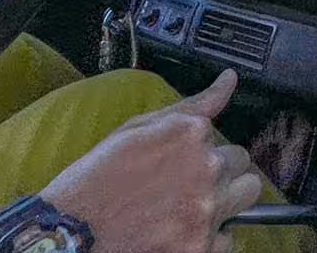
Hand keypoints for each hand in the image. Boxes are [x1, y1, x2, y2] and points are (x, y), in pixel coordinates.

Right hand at [40, 69, 263, 252]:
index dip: (204, 151)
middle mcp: (206, 168)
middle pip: (242, 165)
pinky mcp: (201, 247)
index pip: (225, 137)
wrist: (68, 231)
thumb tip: (229, 80)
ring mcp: (207, 210)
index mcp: (190, 133)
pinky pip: (229, 238)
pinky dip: (211, 237)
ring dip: (227, 201)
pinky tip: (181, 232)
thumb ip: (192, 106)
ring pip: (247, 198)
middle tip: (189, 185)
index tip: (182, 163)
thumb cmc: (95, 179)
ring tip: (191, 208)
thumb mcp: (137, 128)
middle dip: (222, 173)